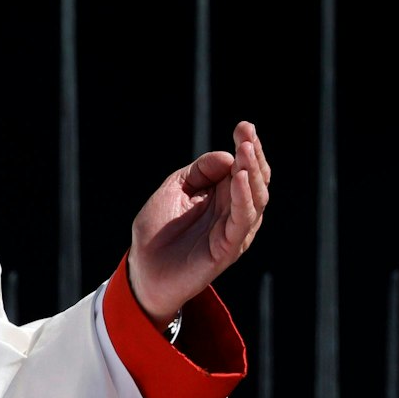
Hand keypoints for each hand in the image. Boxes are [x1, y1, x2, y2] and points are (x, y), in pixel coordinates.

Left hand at [126, 121, 271, 323]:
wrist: (142, 270)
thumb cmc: (157, 232)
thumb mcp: (174, 190)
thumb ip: (198, 172)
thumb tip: (227, 155)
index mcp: (223, 197)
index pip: (244, 168)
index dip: (247, 147)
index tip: (244, 126)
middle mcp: (234, 212)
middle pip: (256, 179)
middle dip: (253, 154)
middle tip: (246, 134)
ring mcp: (234, 230)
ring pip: (256, 198)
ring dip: (253, 172)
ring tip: (246, 150)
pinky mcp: (229, 248)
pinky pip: (243, 221)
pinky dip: (245, 198)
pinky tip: (241, 178)